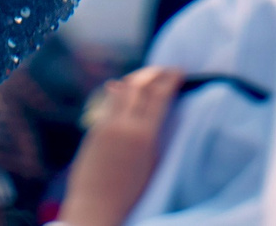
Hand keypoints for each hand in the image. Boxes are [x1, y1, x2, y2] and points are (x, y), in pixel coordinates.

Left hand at [57, 66, 182, 225]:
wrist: (97, 205)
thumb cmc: (131, 192)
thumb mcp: (152, 163)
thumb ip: (152, 133)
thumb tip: (151, 107)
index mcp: (144, 136)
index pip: (159, 95)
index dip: (171, 79)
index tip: (181, 71)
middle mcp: (124, 125)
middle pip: (139, 85)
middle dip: (155, 73)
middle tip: (166, 70)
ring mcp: (106, 124)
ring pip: (122, 89)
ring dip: (137, 79)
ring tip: (148, 76)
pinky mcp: (94, 129)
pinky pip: (109, 102)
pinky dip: (120, 91)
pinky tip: (123, 87)